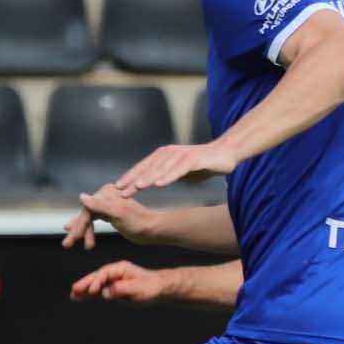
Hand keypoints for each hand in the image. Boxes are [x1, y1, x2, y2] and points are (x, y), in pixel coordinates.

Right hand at [60, 183, 159, 249]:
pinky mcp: (110, 212)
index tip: (73, 238)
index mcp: (107, 192)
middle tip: (67, 244)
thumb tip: (81, 197)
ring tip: (70, 243)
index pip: (87, 209)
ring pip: (88, 218)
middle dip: (77, 230)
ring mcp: (107, 204)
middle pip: (86, 214)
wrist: (153, 230)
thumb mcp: (118, 214)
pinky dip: (87, 229)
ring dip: (81, 231)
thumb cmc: (138, 223)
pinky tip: (79, 235)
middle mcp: (106, 195)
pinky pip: (94, 220)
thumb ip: (99, 205)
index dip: (79, 225)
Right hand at [70, 260, 169, 303]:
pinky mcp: (113, 288)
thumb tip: (106, 292)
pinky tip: (80, 297)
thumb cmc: (151, 287)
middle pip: (96, 277)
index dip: (97, 282)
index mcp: (120, 268)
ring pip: (95, 284)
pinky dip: (90, 294)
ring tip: (73, 295)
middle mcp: (115, 273)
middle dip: (85, 284)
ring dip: (84, 289)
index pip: (104, 274)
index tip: (92, 290)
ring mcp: (113, 280)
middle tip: (74, 290)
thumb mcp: (138, 288)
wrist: (159, 288)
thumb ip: (122, 289)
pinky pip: (99, 291)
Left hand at [113, 140, 237, 196]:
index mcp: (164, 155)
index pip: (143, 166)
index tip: (117, 188)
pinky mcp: (194, 159)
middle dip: (134, 179)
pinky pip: (179, 169)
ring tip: (137, 187)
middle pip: (149, 168)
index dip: (130, 176)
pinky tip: (159, 184)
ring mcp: (182, 155)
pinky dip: (168, 177)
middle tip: (122, 191)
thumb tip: (152, 184)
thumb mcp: (179, 170)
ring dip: (148, 178)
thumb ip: (166, 175)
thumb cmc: (200, 163)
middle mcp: (170, 153)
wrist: (225, 153)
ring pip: (161, 168)